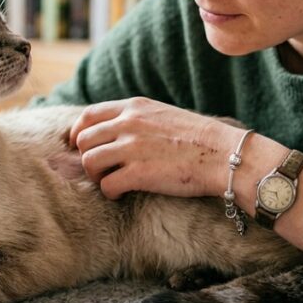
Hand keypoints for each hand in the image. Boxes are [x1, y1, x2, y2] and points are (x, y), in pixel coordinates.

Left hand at [69, 97, 242, 199]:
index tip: (81, 147)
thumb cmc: (197, 138)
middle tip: (100, 170)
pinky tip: (121, 194)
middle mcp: (129, 124)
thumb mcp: (162, 114)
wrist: (223, 154)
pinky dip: (110, 193)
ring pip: (89, 162)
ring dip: (96, 176)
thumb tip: (112, 132)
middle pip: (84, 140)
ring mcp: (132, 148)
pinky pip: (107, 186)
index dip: (78, 134)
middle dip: (86, 158)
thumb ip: (136, 119)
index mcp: (134, 107)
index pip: (88, 116)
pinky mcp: (139, 174)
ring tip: (110, 182)